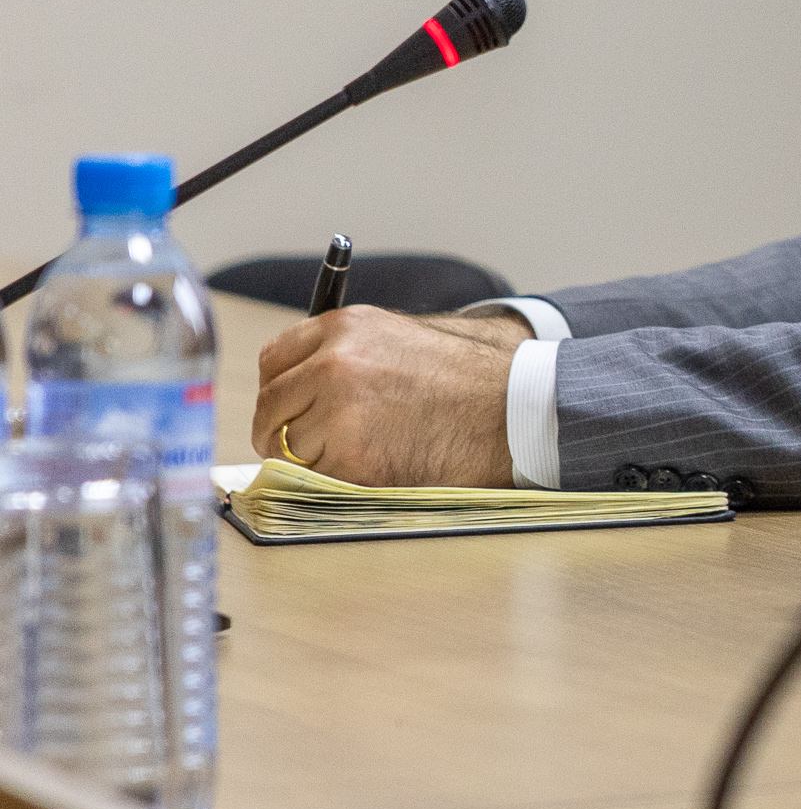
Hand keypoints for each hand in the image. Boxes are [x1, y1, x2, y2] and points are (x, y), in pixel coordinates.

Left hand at [250, 308, 518, 484]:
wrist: (521, 406)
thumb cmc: (475, 375)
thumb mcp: (405, 337)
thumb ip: (350, 353)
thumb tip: (303, 385)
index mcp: (345, 327)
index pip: (274, 360)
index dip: (281, 390)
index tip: (291, 408)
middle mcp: (334, 364)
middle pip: (272, 408)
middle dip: (284, 431)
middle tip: (311, 446)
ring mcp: (340, 413)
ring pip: (290, 449)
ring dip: (314, 459)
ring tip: (362, 454)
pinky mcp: (353, 459)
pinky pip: (317, 479)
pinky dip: (338, 481)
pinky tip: (377, 467)